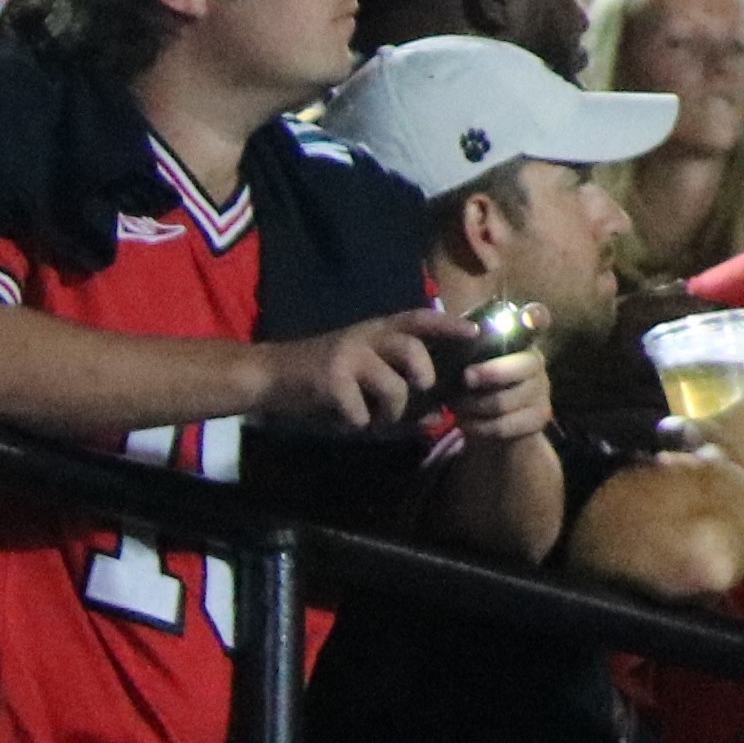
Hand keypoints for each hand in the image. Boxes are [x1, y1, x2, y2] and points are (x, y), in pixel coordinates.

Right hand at [262, 308, 459, 430]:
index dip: (448, 324)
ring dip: (391, 412)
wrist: (268, 378)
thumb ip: (402, 398)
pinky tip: (346, 422)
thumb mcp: (363, 382)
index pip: (418, 318)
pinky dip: (359, 424)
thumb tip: (440, 417)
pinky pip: (361, 411)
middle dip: (423, 371)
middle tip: (424, 388)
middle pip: (410, 346)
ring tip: (379, 420)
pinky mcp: (329, 380)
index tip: (475, 332)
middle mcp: (364, 337)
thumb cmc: (323, 381)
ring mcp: (346, 356)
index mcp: (376, 332)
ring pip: (392, 385)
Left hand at [444, 323, 554, 450]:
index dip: (536, 317)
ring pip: (504, 400)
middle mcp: (537, 362)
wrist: (490, 425)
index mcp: (521, 340)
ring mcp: (542, 392)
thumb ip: (465, 349)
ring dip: (473, 406)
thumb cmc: (474, 385)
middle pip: (523, 366)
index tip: (530, 316)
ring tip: (455, 406)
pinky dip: (478, 427)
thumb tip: (450, 338)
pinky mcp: (538, 418)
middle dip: (491, 372)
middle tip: (466, 377)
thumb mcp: (468, 363)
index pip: (537, 321)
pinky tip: (465, 423)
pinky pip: (503, 426)